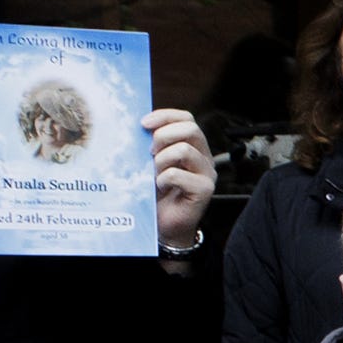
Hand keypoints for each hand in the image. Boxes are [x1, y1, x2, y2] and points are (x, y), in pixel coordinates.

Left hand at [146, 107, 217, 250]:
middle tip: (149, 150)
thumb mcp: (151, 164)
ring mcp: (206, 174)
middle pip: (191, 129)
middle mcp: (203, 157)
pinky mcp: (204, 190)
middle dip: (164, 134)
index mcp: (192, 146)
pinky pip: (178, 174)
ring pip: (185, 150)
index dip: (165, 116)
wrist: (165, 226)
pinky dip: (163, 179)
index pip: (186, 119)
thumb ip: (151, 146)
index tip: (143, 123)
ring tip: (153, 173)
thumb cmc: (157, 194)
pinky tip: (160, 187)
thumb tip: (135, 128)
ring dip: (161, 160)